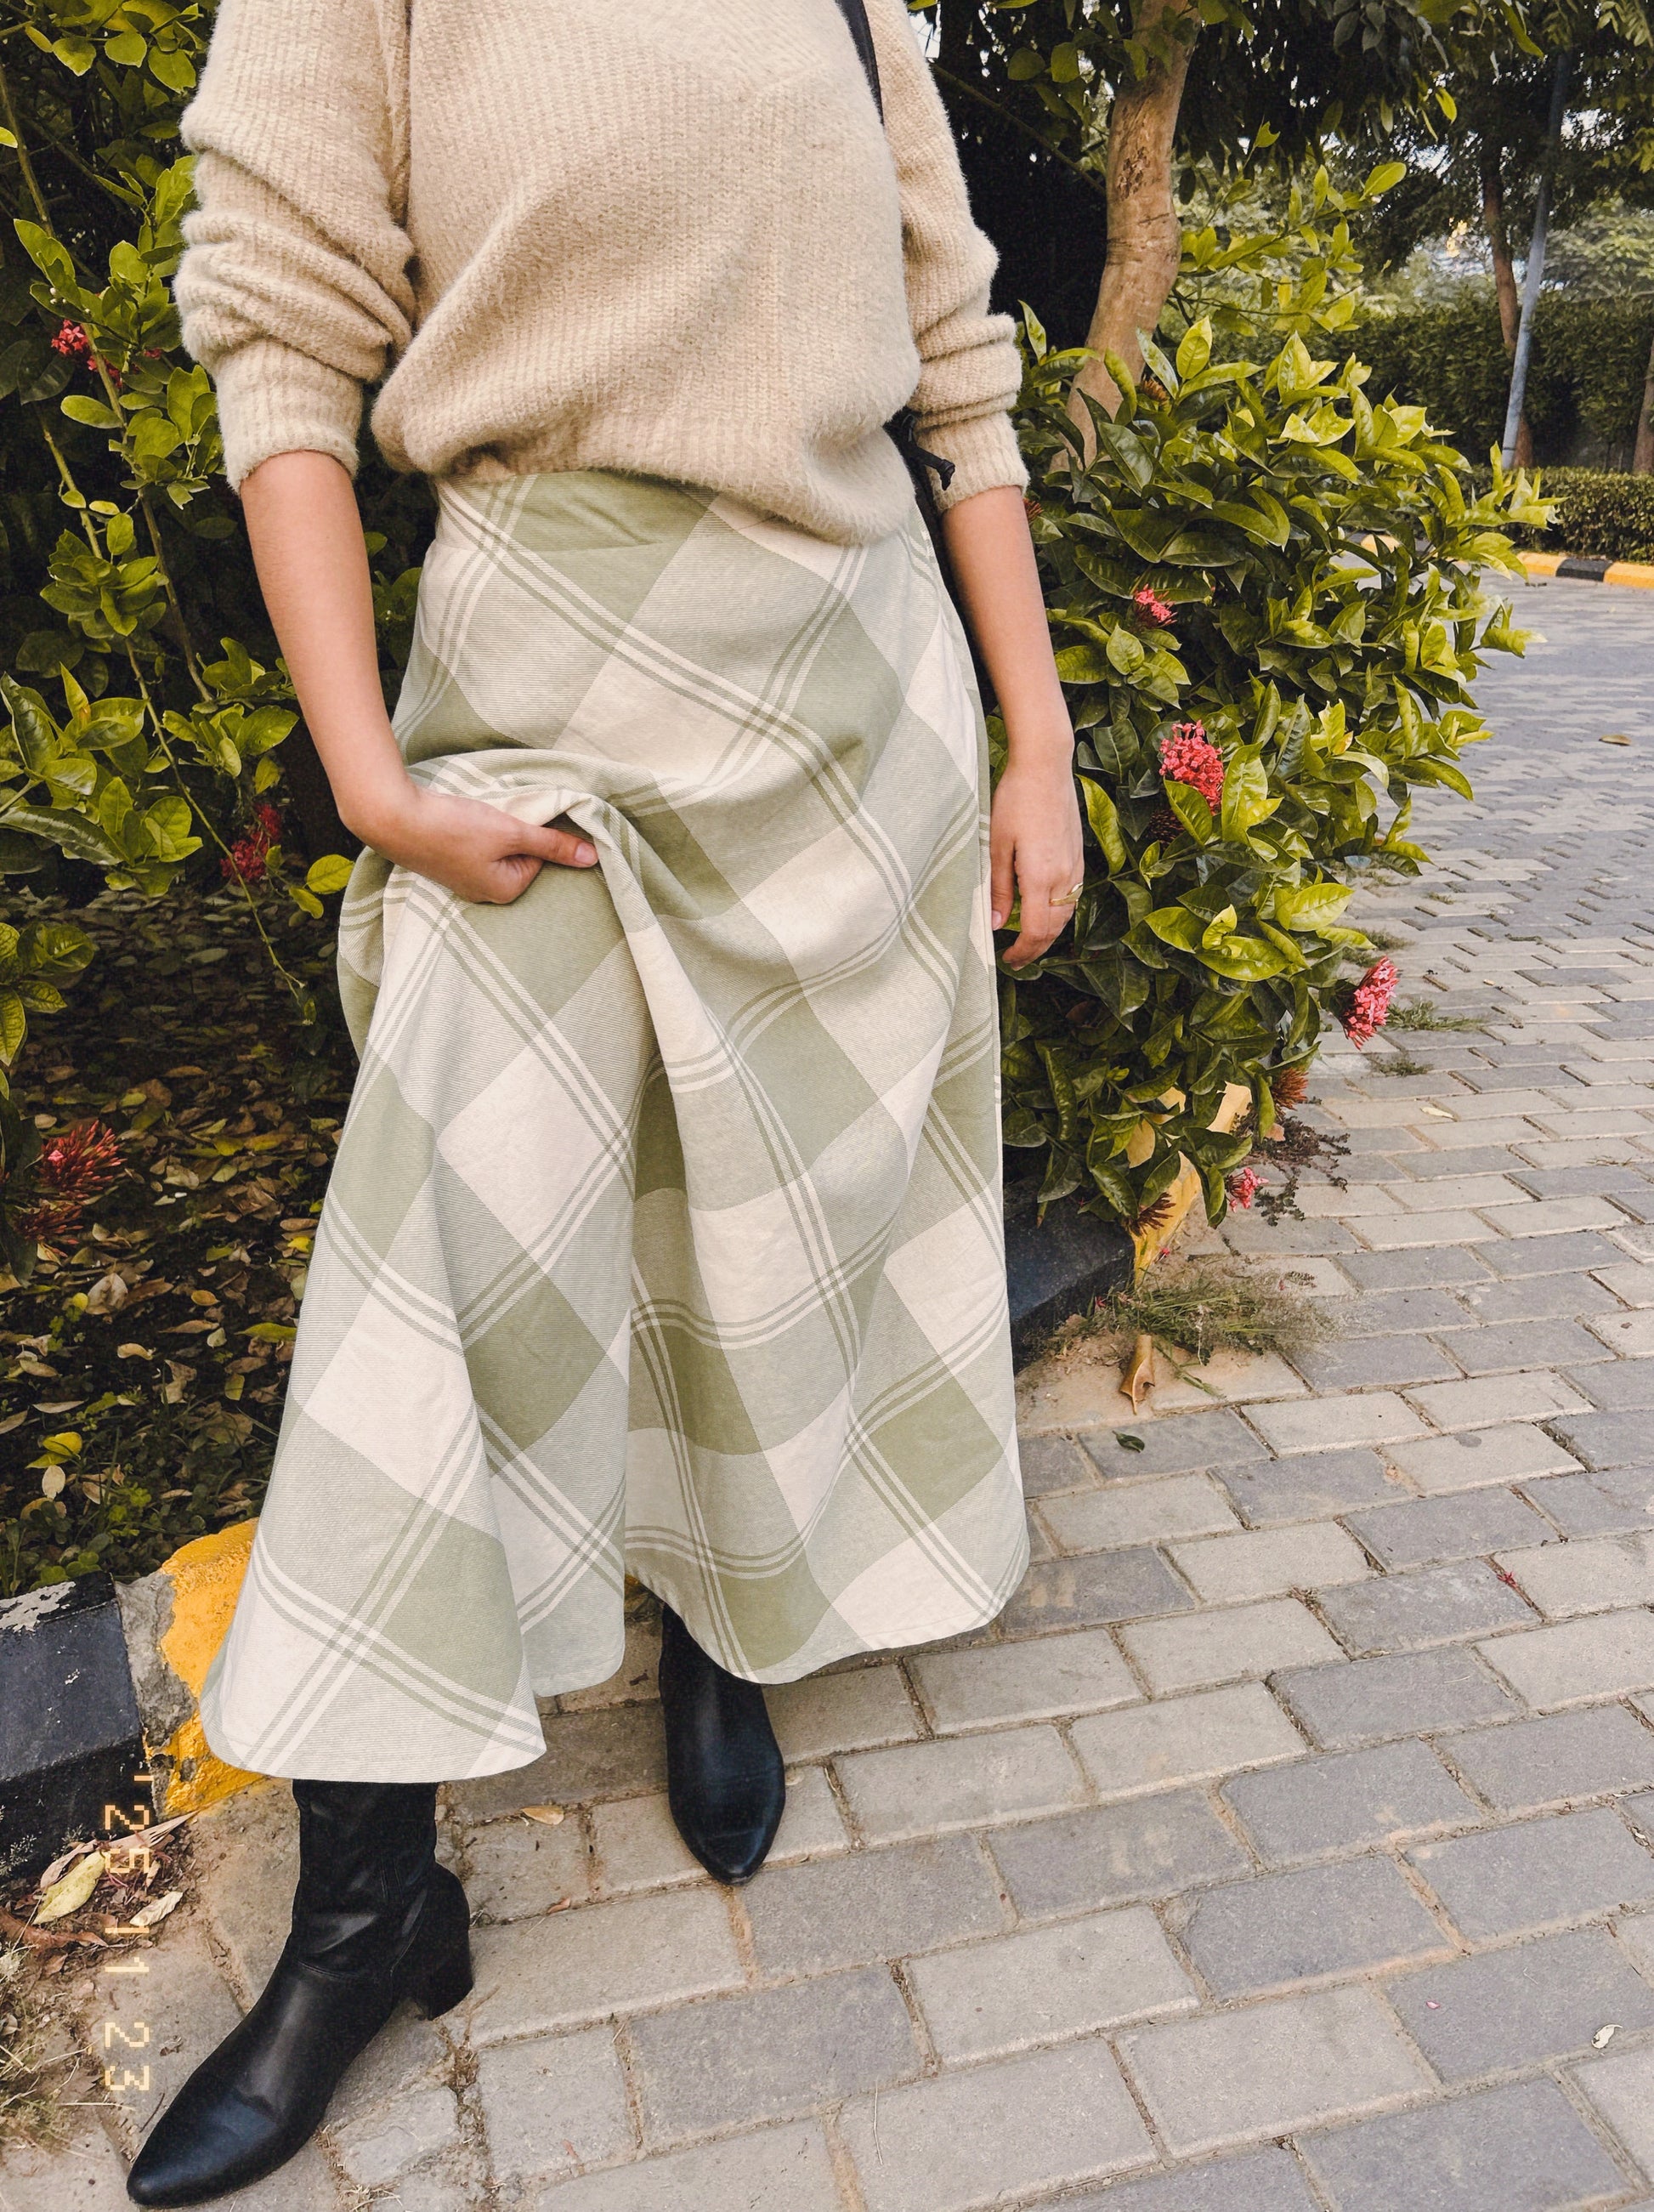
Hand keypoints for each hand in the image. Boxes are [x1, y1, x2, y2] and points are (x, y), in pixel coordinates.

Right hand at [350, 779, 598, 904]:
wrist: (395, 818)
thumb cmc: (455, 828)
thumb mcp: (511, 832)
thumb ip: (552, 843)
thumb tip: (593, 856)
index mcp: (505, 892)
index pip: (539, 857)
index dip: (530, 832)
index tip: (513, 819)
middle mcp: (484, 893)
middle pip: (518, 855)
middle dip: (511, 832)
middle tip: (489, 817)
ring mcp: (462, 880)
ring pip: (495, 849)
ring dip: (490, 829)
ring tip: (471, 818)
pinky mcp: (445, 863)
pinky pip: (472, 846)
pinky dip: (470, 830)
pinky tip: (456, 820)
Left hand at [989, 747, 1083, 970]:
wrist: (1045, 767)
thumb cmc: (1015, 800)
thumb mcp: (997, 846)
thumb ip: (1000, 888)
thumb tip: (997, 923)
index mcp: (1040, 877)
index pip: (1036, 931)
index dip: (1023, 951)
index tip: (1009, 960)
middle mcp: (1063, 876)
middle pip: (1054, 929)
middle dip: (1036, 949)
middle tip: (1017, 959)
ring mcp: (1075, 866)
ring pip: (1066, 914)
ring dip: (1049, 934)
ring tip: (1029, 941)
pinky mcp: (1078, 855)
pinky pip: (1072, 896)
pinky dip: (1060, 914)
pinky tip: (1046, 912)